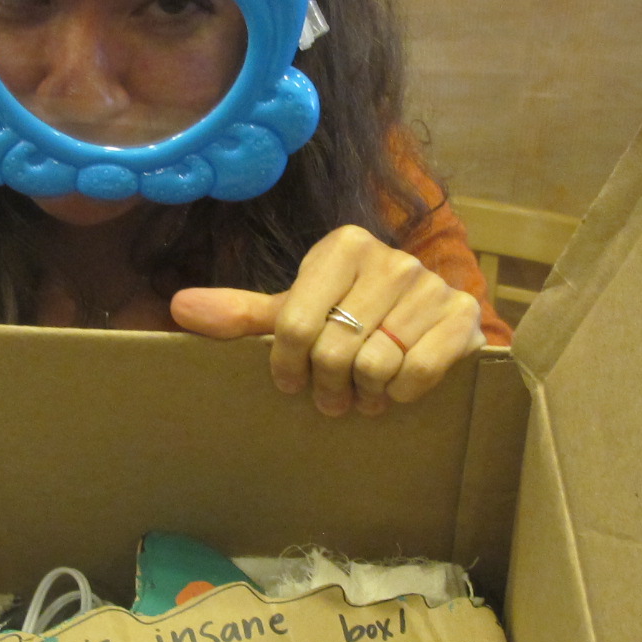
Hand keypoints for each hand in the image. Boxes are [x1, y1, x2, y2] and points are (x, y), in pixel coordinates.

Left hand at [171, 225, 484, 415]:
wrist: (431, 318)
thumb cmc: (353, 314)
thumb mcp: (298, 310)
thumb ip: (243, 315)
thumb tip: (179, 307)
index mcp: (344, 245)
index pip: (293, 326)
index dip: (286, 366)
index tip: (290, 380)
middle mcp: (390, 258)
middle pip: (334, 351)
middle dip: (328, 387)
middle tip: (333, 395)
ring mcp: (430, 285)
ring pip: (376, 367)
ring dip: (366, 394)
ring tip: (366, 390)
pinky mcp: (462, 316)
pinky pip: (418, 374)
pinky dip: (402, 393)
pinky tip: (398, 386)